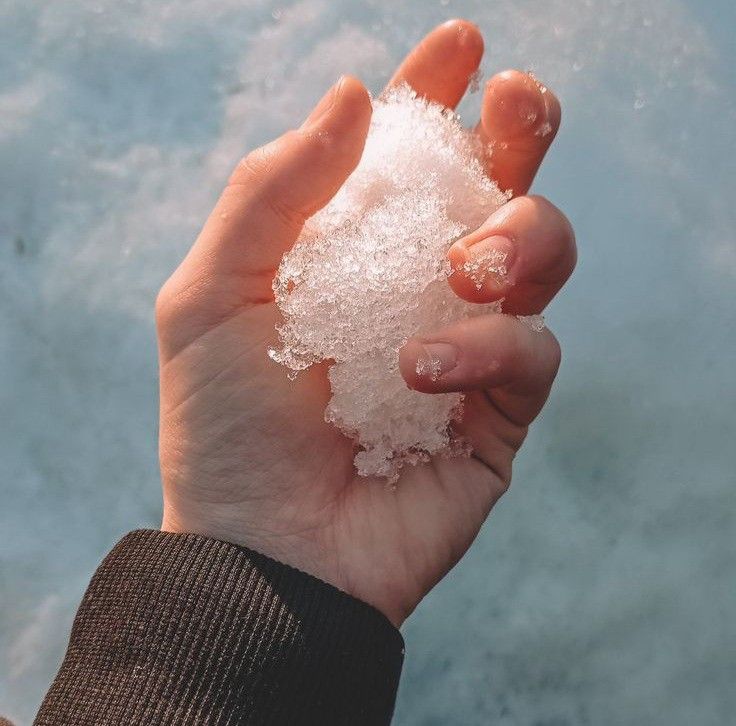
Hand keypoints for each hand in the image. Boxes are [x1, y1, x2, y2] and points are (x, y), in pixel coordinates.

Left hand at [157, 20, 575, 627]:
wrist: (261, 548)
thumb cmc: (226, 427)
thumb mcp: (212, 296)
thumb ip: (272, 191)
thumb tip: (353, 95)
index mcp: (357, 250)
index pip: (411, 155)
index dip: (439, 92)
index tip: (459, 44)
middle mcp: (421, 287)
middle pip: (500, 185)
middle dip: (522, 132)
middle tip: (517, 106)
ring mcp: (469, 346)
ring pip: (544, 255)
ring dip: (516, 240)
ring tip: (463, 269)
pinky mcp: (500, 412)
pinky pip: (532, 352)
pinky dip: (484, 348)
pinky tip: (419, 371)